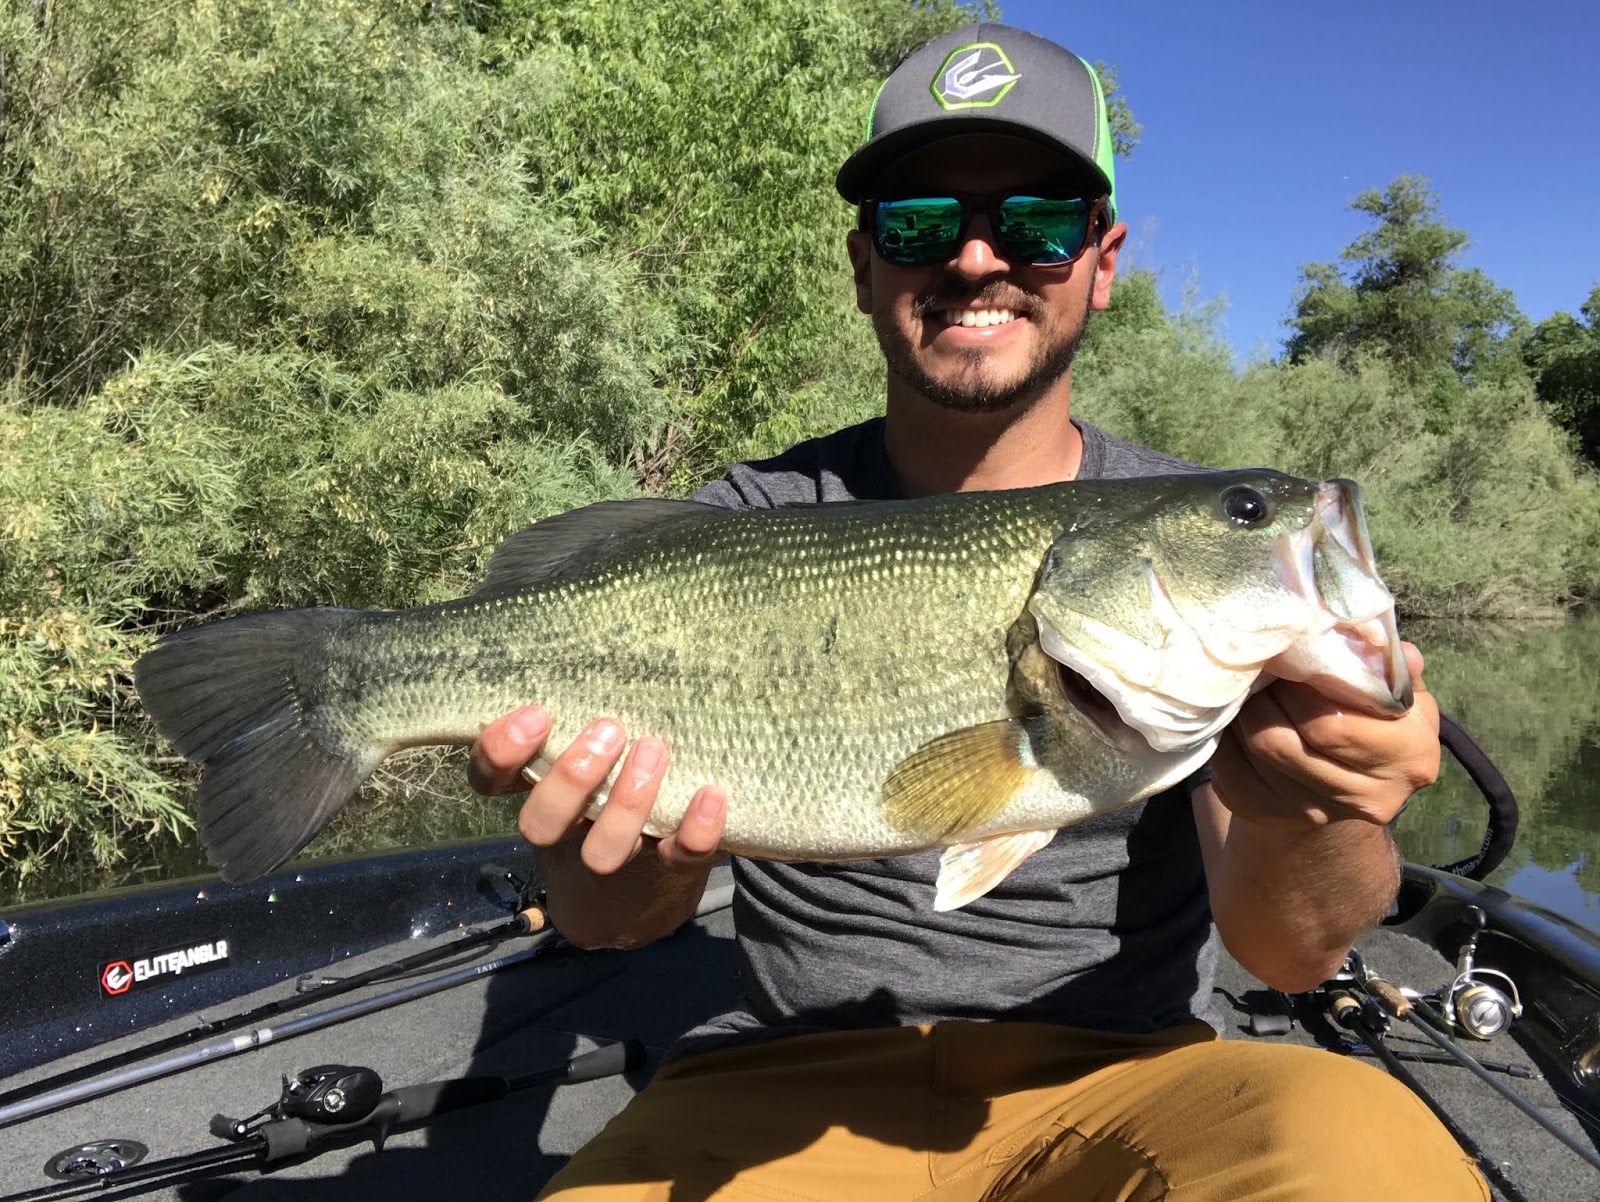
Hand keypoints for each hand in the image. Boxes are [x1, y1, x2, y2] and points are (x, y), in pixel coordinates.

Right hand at [468, 706, 725, 874]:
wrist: (638, 898)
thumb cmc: (606, 796)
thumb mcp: (582, 760)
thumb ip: (577, 718)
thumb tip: (594, 642)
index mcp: (538, 797)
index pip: (490, 779)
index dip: (501, 752)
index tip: (538, 714)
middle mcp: (567, 834)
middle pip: (541, 823)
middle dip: (571, 777)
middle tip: (609, 729)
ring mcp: (615, 859)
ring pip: (605, 851)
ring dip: (628, 802)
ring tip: (654, 750)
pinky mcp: (666, 872)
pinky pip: (679, 858)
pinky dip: (696, 829)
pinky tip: (710, 794)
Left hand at [1211, 643, 1440, 827]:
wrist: (1347, 790)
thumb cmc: (1375, 726)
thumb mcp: (1400, 696)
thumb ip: (1389, 669)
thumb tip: (1378, 638)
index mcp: (1408, 759)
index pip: (1333, 725)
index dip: (1300, 688)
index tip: (1290, 658)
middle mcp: (1367, 797)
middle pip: (1284, 740)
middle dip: (1265, 696)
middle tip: (1262, 667)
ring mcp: (1315, 813)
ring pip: (1256, 749)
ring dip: (1243, 711)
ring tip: (1250, 686)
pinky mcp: (1268, 814)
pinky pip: (1229, 769)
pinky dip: (1226, 736)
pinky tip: (1236, 716)